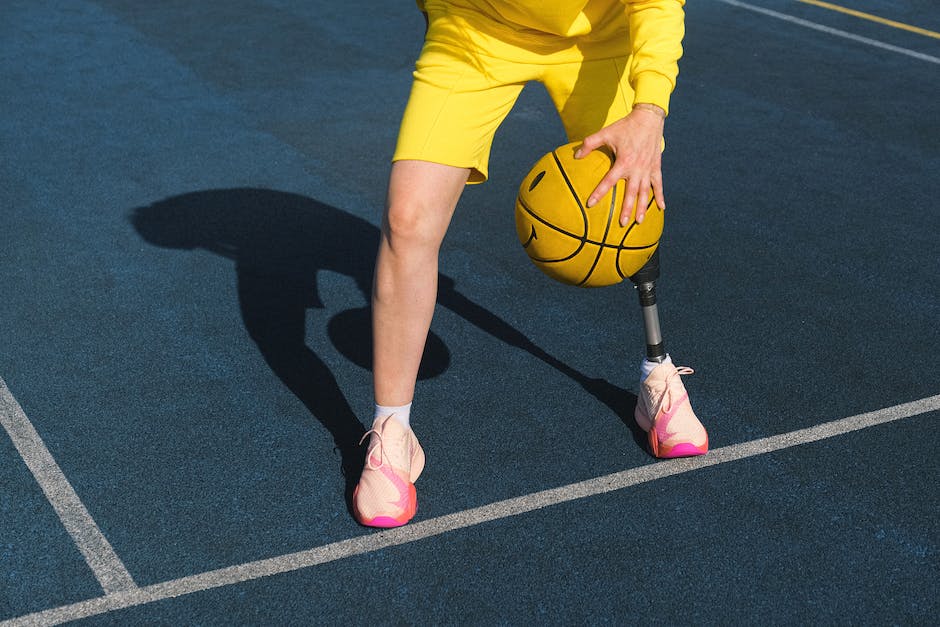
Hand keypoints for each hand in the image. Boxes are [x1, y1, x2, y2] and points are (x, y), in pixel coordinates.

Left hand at [575, 104, 665, 225]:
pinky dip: (660, 196)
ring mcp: (648, 169)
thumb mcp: (606, 133)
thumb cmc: (625, 126)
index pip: (608, 181)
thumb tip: (575, 156)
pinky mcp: (656, 167)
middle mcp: (636, 168)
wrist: (649, 118)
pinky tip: (661, 208)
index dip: (599, 193)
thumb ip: (589, 144)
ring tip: (639, 221)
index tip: (590, 204)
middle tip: (621, 222)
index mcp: (623, 162)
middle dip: (626, 209)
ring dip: (642, 207)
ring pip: (645, 192)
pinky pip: (658, 184)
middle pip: (630, 193)